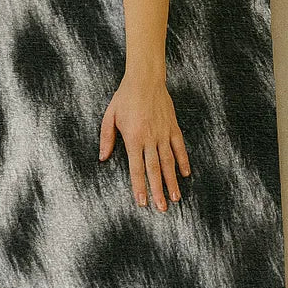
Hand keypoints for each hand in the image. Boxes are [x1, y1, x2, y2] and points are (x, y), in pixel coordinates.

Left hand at [99, 71, 189, 210]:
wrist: (145, 79)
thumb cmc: (124, 97)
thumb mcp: (109, 116)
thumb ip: (106, 138)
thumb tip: (102, 158)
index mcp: (133, 138)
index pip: (136, 168)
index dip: (139, 187)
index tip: (142, 202)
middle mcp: (150, 138)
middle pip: (154, 170)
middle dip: (158, 191)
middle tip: (162, 208)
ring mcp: (163, 133)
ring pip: (169, 162)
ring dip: (172, 181)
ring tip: (175, 198)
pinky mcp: (173, 127)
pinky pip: (180, 147)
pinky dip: (183, 161)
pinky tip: (185, 174)